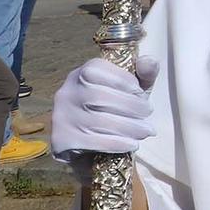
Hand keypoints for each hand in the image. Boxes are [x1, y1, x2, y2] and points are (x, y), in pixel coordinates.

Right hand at [51, 57, 158, 181]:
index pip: (97, 70)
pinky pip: (91, 141)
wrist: (96, 148)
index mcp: (82, 73)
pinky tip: (132, 144)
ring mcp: (60, 117)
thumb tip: (149, 61)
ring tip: (146, 131)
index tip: (142, 94)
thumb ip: (144, 73)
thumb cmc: (118, 110)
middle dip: (129, 106)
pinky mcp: (61, 140)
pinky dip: (116, 143)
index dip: (124, 81)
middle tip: (148, 113)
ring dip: (127, 126)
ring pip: (96, 120)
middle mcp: (66, 93)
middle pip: (97, 96)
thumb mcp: (134, 90)